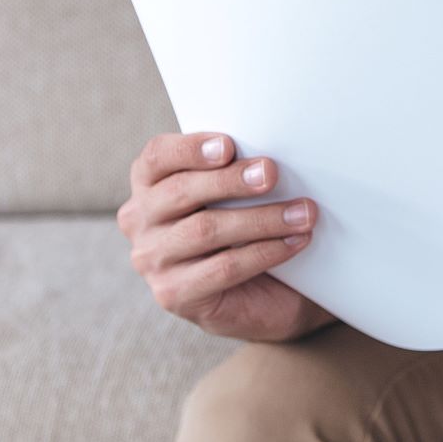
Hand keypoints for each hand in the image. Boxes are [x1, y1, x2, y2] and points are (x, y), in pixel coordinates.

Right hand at [117, 131, 333, 342]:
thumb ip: (237, 170)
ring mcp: (151, 260)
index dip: (190, 149)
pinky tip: (295, 241)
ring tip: (303, 213)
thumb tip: (268, 157)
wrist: (259, 295)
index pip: (157, 156)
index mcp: (149, 184)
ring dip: (262, 218)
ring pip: (205, 230)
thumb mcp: (237, 194)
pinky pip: (223, 268)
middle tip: (272, 173)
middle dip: (231, 180)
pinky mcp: (173, 294)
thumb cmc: (246, 229)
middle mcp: (139, 221)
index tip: (229, 146)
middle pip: (181, 191)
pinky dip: (265, 252)